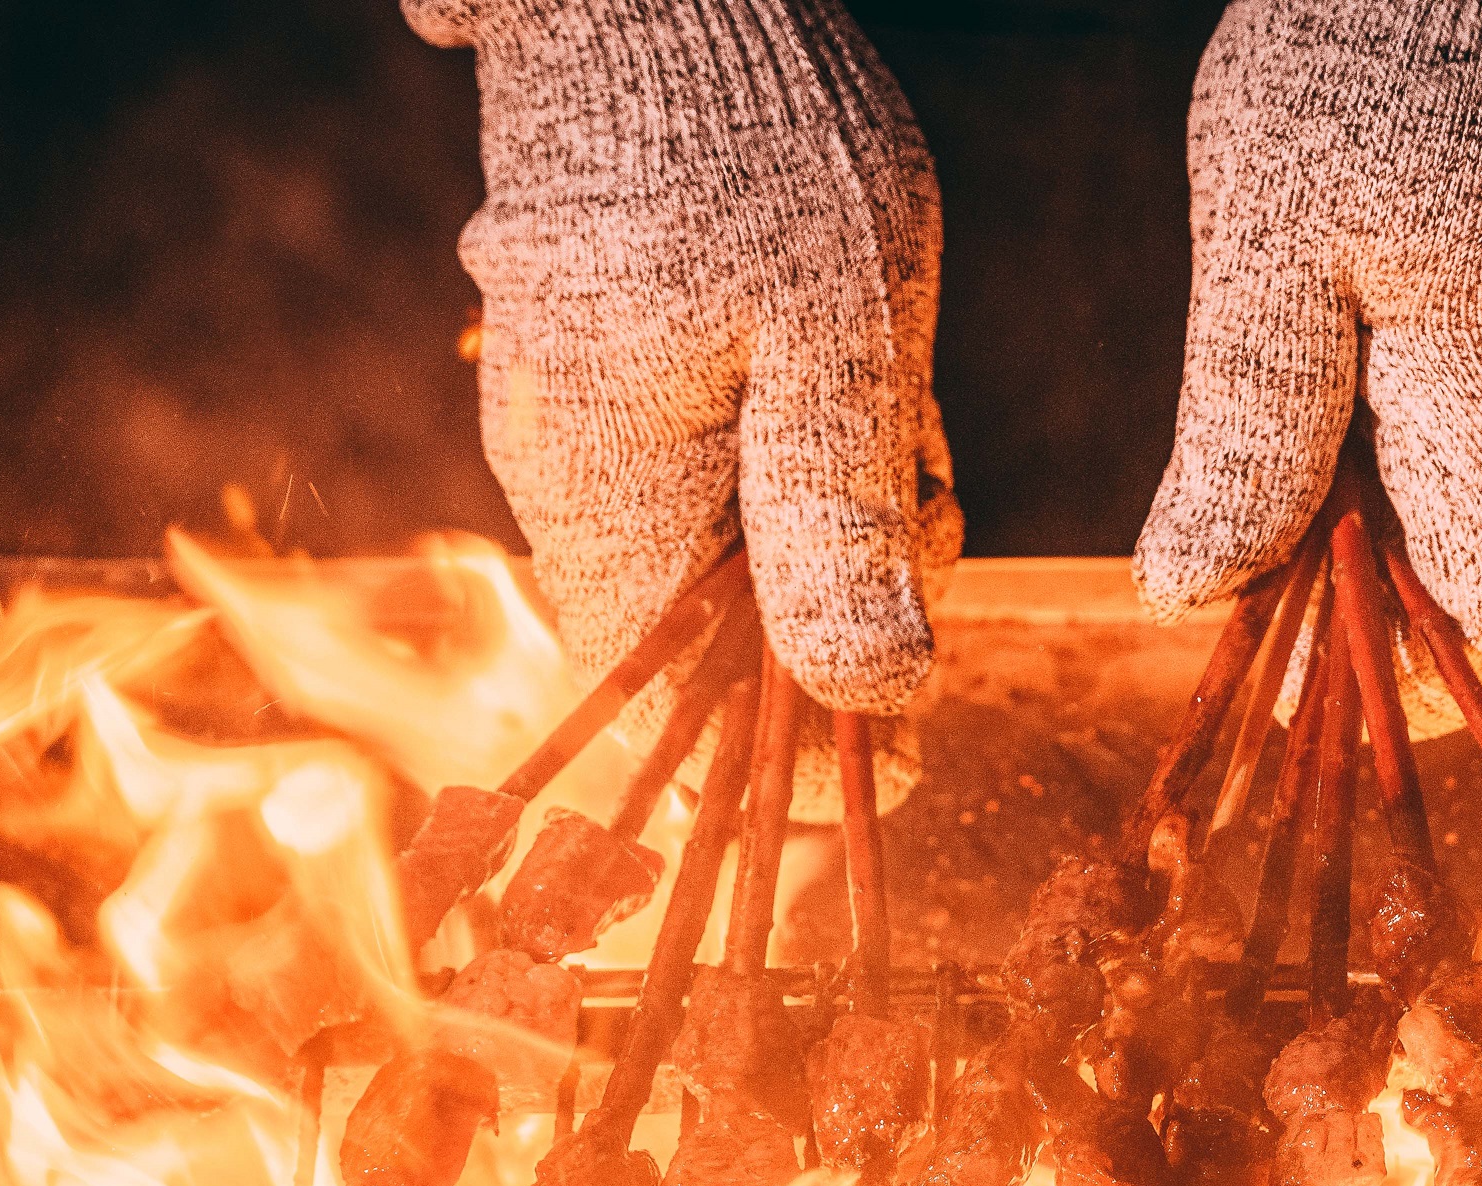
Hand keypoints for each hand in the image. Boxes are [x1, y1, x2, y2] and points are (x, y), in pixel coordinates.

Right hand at [413, 0, 957, 805]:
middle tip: (922, 490)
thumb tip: (874, 704)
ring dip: (826, 515)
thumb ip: (840, 529)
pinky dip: (790, 447)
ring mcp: (566, 421)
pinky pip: (705, 465)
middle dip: (834, 601)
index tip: (901, 715)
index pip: (678, 711)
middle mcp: (559, 483)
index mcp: (610, 500)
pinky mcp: (597, 369)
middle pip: (711, 636)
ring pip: (718, 548)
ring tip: (888, 398)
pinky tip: (841, 368)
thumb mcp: (840, 342)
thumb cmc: (759, 149)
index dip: (793, 740)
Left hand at [1135, 0, 1481, 716]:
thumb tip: (1192, 592)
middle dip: (1365, 578)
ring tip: (1272, 413)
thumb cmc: (1367, 66)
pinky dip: (1419, 400)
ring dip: (1383, 480)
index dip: (1406, 678)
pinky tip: (1336, 328)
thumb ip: (1244, 434)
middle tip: (1233, 535)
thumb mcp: (1265, 253)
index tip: (1295, 664)